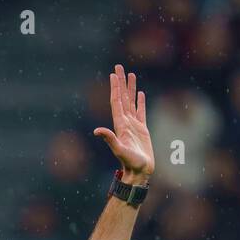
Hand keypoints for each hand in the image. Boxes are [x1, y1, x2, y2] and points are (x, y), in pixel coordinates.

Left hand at [93, 64, 154, 185]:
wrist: (139, 173)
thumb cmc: (130, 163)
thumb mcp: (119, 150)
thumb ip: (109, 139)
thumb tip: (96, 131)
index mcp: (120, 124)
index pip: (117, 101)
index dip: (115, 87)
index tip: (113, 73)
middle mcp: (125, 122)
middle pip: (122, 97)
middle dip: (120, 82)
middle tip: (119, 66)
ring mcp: (133, 125)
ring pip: (131, 102)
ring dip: (130, 88)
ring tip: (130, 74)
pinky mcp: (142, 130)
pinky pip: (141, 112)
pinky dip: (140, 101)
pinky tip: (140, 93)